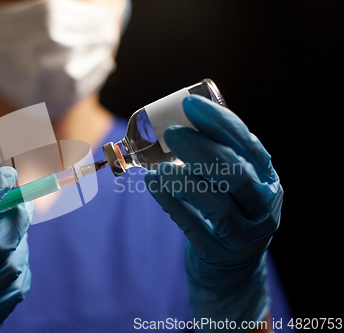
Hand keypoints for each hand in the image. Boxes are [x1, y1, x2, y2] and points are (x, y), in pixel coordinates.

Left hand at [145, 95, 282, 327]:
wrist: (231, 266)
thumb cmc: (227, 210)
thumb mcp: (233, 183)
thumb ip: (216, 156)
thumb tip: (178, 119)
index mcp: (266, 177)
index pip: (246, 144)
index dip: (219, 122)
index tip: (190, 104)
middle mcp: (263, 204)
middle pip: (237, 174)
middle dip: (202, 150)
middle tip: (171, 134)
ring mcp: (245, 234)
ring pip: (218, 206)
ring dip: (184, 180)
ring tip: (159, 167)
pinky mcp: (220, 254)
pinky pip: (194, 228)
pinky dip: (172, 204)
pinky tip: (153, 184)